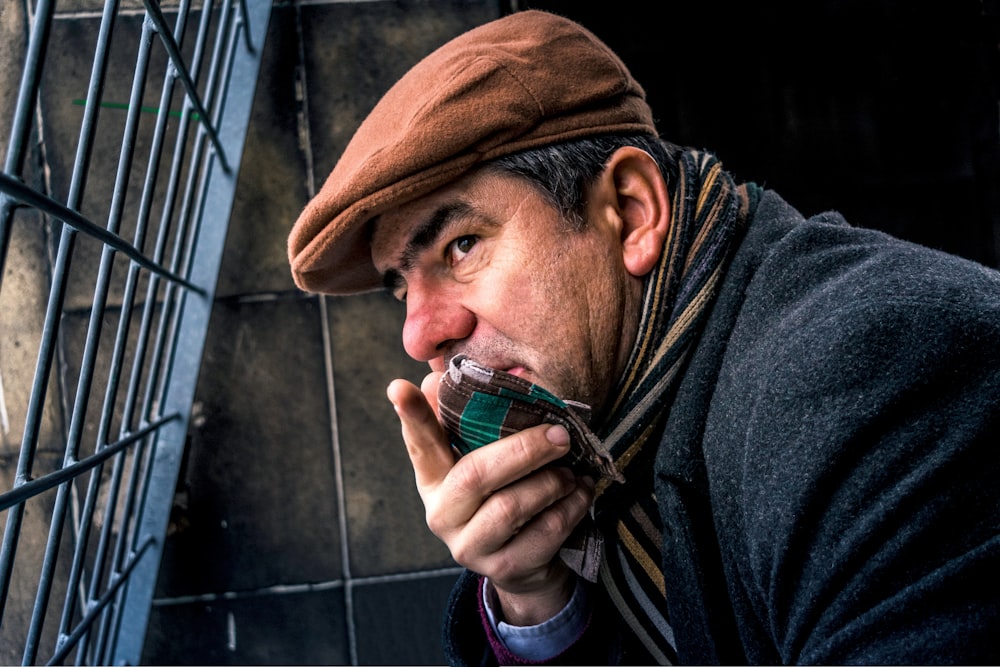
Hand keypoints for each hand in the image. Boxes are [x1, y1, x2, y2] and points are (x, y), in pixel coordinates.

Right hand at [387, 372, 594, 624]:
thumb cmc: (504, 495)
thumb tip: (433, 377)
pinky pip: (543, 534)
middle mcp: (441, 513)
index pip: (420, 442)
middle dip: (525, 450)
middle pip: (476, 475)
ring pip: (511, 507)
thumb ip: (468, 422)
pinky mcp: (503, 569)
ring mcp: (469, 546)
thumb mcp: (486, 459)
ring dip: (551, 483)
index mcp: (433, 478)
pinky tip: (580, 494)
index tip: (398, 386)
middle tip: (561, 435)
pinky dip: (569, 508)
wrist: (525, 564)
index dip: (411, 416)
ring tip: (570, 471)